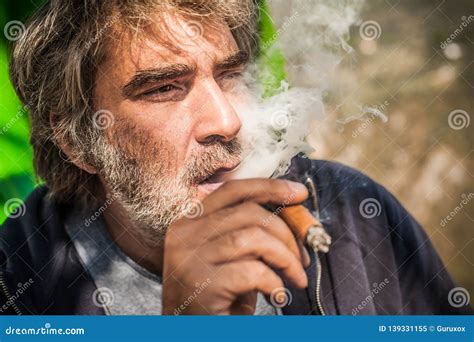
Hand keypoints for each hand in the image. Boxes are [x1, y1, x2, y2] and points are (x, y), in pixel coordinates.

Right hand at [162, 179, 308, 314]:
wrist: (192, 335)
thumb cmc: (217, 300)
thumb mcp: (230, 259)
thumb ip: (250, 233)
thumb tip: (293, 215)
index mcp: (189, 223)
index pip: (232, 191)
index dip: (269, 187)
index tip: (298, 193)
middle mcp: (184, 236)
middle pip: (248, 213)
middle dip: (286, 232)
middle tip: (303, 256)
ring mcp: (189, 259)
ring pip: (253, 238)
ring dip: (286, 257)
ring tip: (296, 277)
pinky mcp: (201, 285)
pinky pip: (252, 272)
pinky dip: (274, 282)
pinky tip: (277, 295)